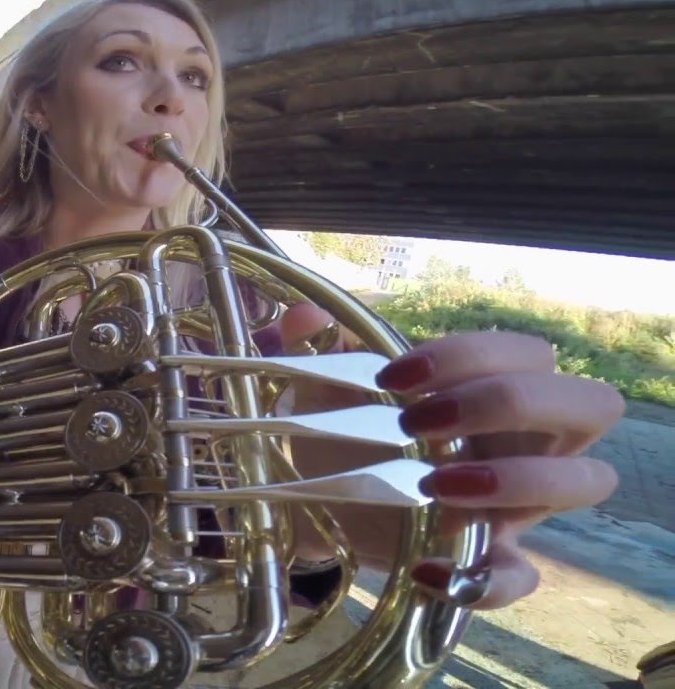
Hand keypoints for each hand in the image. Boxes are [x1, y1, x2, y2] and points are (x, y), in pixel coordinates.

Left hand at [278, 303, 623, 609]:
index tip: (392, 378)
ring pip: (589, 479)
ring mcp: (519, 503)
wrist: (315, 503)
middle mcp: (527, 439)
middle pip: (589, 402)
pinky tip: (424, 565)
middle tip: (419, 423)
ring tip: (435, 484)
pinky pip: (522, 579)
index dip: (469, 356)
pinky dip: (482, 580)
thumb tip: (307, 317)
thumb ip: (307, 343)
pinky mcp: (491, 561)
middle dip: (507, 402)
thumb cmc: (344, 430)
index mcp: (496, 386)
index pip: (530, 352)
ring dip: (519, 476)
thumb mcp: (320, 385)